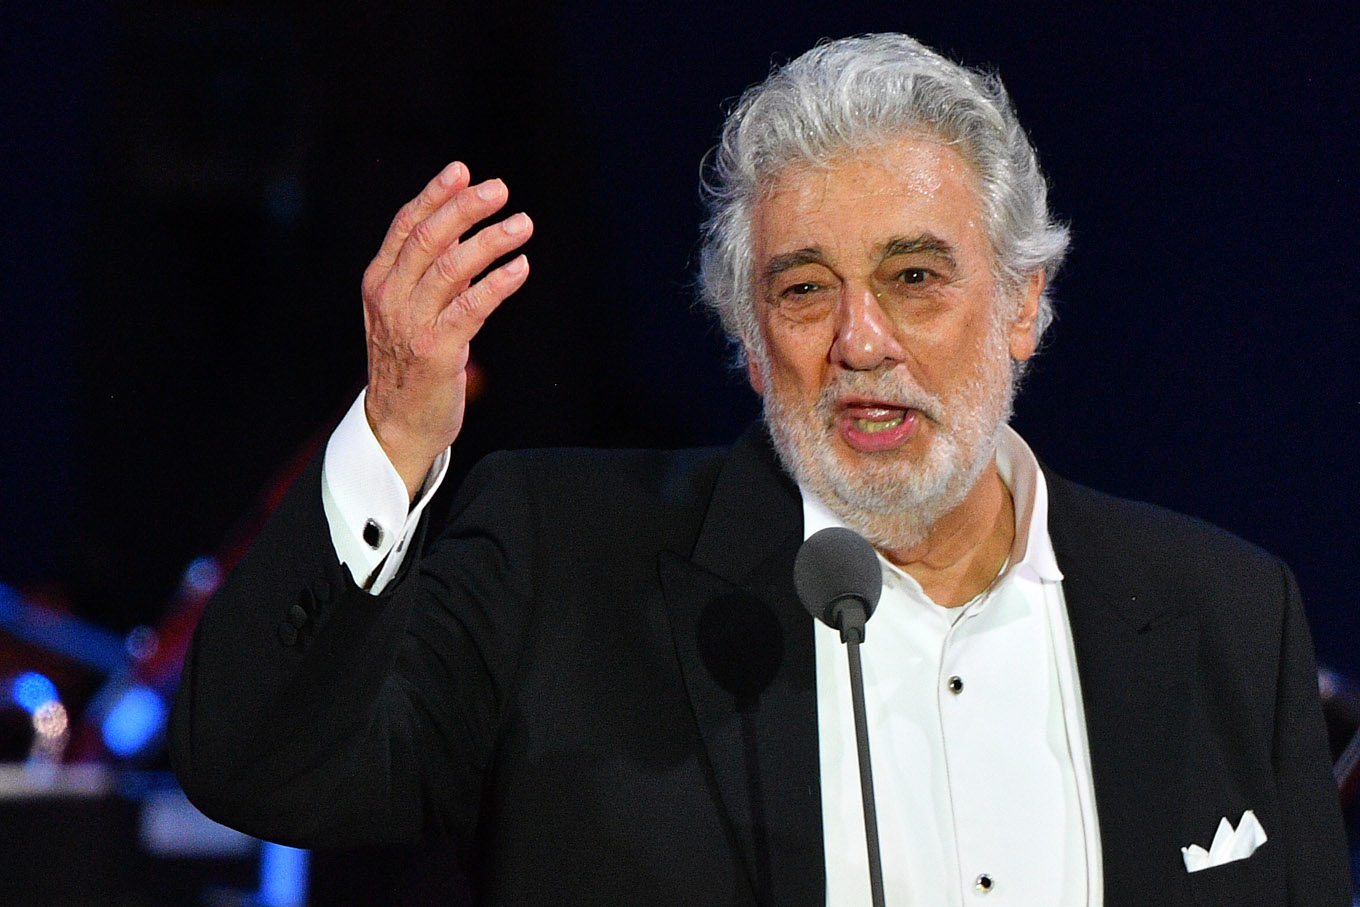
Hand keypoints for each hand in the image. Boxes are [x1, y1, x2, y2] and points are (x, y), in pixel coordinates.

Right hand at [361, 161, 532, 499]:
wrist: (396, 426)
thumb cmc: (409, 364)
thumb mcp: (409, 311)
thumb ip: (432, 273)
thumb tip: (466, 229)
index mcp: (380, 282)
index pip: (405, 226)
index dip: (435, 195)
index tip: (463, 171)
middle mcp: (390, 298)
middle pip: (427, 238)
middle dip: (464, 208)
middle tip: (500, 190)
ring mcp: (411, 324)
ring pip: (450, 267)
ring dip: (490, 241)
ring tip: (522, 224)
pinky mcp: (437, 352)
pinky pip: (471, 307)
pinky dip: (498, 283)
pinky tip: (520, 267)